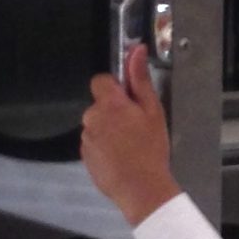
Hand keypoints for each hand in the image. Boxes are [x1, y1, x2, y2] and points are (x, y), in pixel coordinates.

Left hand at [82, 45, 180, 225]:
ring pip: (97, 125)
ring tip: (130, 146)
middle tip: (136, 127)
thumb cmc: (150, 150)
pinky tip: (121, 158)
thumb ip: (140, 80)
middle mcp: (92, 117)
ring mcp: (87, 138)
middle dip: (114, 112)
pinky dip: (105, 147)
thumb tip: (135, 50)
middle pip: (100, 105)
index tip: (129, 102)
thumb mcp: (153, 111)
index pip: (101, 81)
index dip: (116, 89)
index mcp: (109, 103)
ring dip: (109, 130)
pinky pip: (94, 143)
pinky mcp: (85, 156)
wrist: (141, 189)